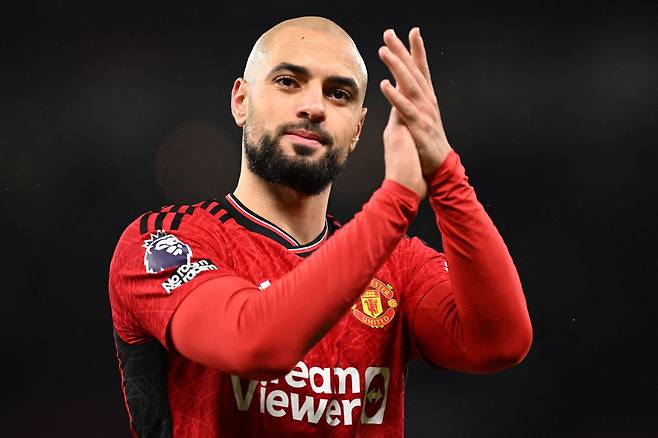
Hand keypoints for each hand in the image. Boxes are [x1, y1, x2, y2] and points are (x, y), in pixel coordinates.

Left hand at [379, 27, 451, 177]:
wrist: (439, 168)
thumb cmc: (426, 145)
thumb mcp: (417, 120)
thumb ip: (408, 105)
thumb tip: (397, 92)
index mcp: (427, 99)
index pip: (421, 70)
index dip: (416, 50)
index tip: (412, 31)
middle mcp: (428, 102)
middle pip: (414, 71)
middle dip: (402, 51)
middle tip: (390, 33)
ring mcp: (424, 113)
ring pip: (409, 85)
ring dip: (396, 67)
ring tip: (384, 51)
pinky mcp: (419, 127)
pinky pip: (405, 109)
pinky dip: (395, 96)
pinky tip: (385, 84)